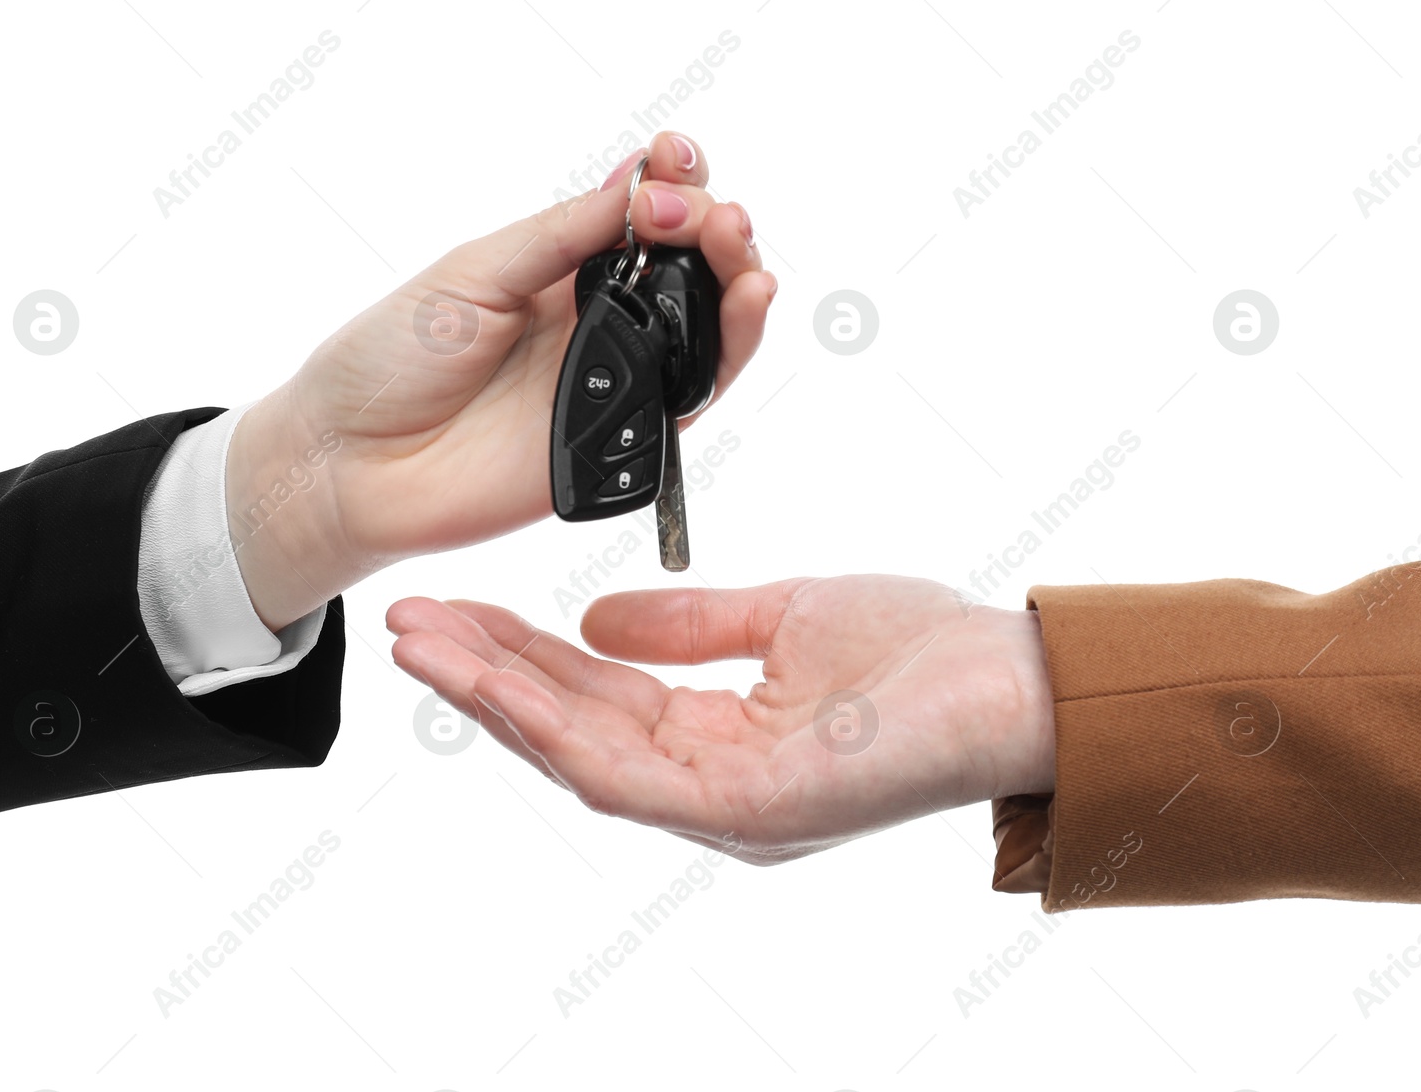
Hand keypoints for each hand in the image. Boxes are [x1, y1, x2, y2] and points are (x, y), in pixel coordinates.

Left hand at [228, 132, 774, 629]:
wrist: (352, 462)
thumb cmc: (390, 361)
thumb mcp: (472, 274)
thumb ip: (560, 237)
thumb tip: (637, 184)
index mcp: (561, 266)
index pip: (642, 211)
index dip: (670, 180)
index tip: (670, 161)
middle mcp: (601, 317)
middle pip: (692, 261)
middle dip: (712, 222)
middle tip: (700, 211)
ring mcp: (616, 376)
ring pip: (710, 323)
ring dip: (739, 274)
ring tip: (737, 242)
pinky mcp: (625, 435)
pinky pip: (697, 390)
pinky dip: (733, 346)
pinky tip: (745, 302)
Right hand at [386, 576, 1055, 863]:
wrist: (1019, 677)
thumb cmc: (922, 653)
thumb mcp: (783, 618)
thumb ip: (690, 628)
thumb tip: (595, 622)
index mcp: (717, 743)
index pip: (596, 699)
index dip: (519, 654)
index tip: (454, 607)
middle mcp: (709, 788)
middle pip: (570, 732)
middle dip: (482, 676)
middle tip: (402, 625)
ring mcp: (727, 810)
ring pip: (579, 757)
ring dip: (493, 699)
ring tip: (419, 644)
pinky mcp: (753, 813)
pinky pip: (628, 774)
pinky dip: (552, 726)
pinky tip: (494, 680)